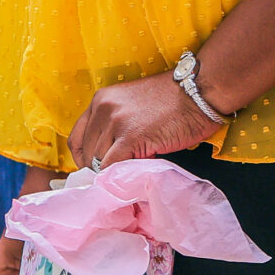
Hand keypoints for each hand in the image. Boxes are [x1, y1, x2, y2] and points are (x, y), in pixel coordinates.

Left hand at [65, 72, 220, 171]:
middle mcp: (103, 108)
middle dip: (97, 170)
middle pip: (87, 153)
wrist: (197, 91)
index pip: (77, 137)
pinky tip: (128, 183)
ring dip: (110, 175)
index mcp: (101, 99)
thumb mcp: (131, 105)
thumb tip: (105, 158)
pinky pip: (112, 168)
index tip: (93, 171)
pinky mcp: (130, 138)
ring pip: (98, 162)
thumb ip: (114, 123)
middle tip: (113, 181)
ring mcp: (115, 122)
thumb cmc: (172, 101)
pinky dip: (116, 179)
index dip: (83, 158)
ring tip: (125, 181)